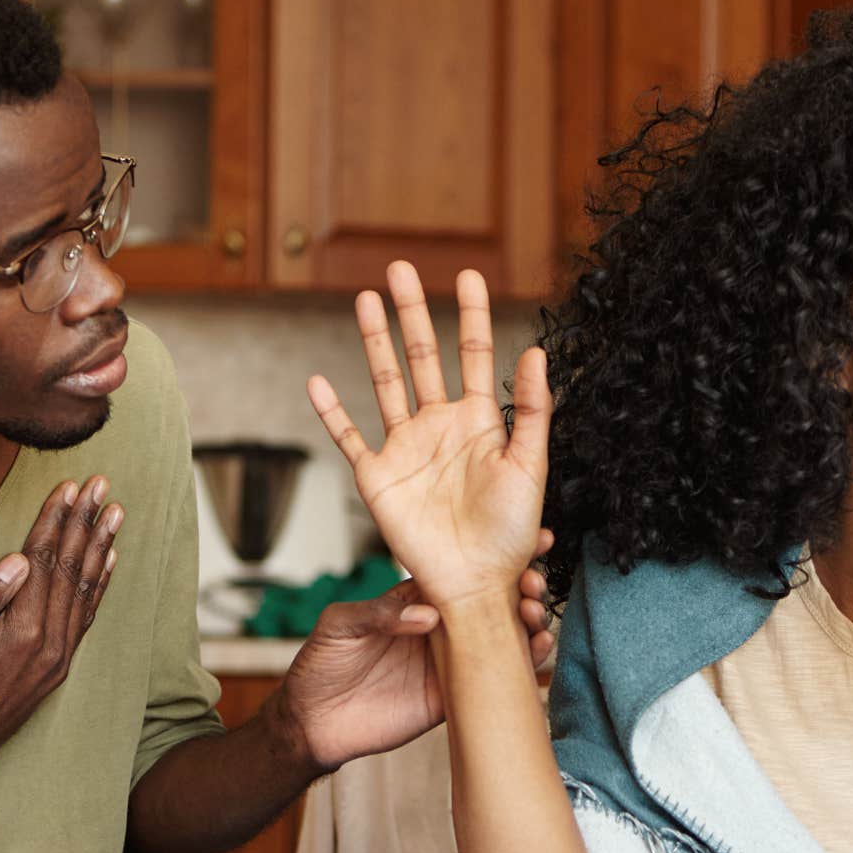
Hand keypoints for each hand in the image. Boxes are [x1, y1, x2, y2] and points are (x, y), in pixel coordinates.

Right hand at [0, 477, 123, 798]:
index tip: (69, 486)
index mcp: (23, 633)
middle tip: (101, 485)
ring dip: (100, 546)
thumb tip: (19, 558)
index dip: (56, 521)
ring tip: (114, 512)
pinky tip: (108, 560)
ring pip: (86, 590)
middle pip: (72, 569)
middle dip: (85, 522)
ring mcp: (59, 658)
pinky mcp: (58, 668)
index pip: (44, 562)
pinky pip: (86, 617)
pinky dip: (99, 585)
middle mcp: (51, 645)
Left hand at [275, 530, 558, 772]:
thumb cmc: (320, 664)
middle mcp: (440, 626)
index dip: (492, 557)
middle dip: (522, 585)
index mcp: (416, 600)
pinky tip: (540, 648)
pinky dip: (524, 663)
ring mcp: (451, 661)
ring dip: (529, 620)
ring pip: (503, 636)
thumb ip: (378, 613)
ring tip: (537, 611)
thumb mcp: (339, 625)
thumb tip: (427, 615)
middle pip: (492, 601)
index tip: (527, 540)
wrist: (312, 722)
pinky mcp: (455, 697)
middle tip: (535, 579)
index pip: (461, 572)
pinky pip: (496, 679)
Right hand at [308, 261, 550, 608]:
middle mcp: (439, 427)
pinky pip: (349, 438)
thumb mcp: (530, 467)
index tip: (468, 273)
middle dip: (412, 312)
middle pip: (421, 356)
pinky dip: (331, 412)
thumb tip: (536, 352)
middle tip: (400, 266)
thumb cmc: (510, 535)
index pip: (474, 354)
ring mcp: (405, 449)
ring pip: (385, 382)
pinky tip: (317, 382)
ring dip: (374, 341)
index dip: (471, 314)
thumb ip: (533, 411)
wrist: (475, 586)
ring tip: (365, 298)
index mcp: (479, 422)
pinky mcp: (377, 478)